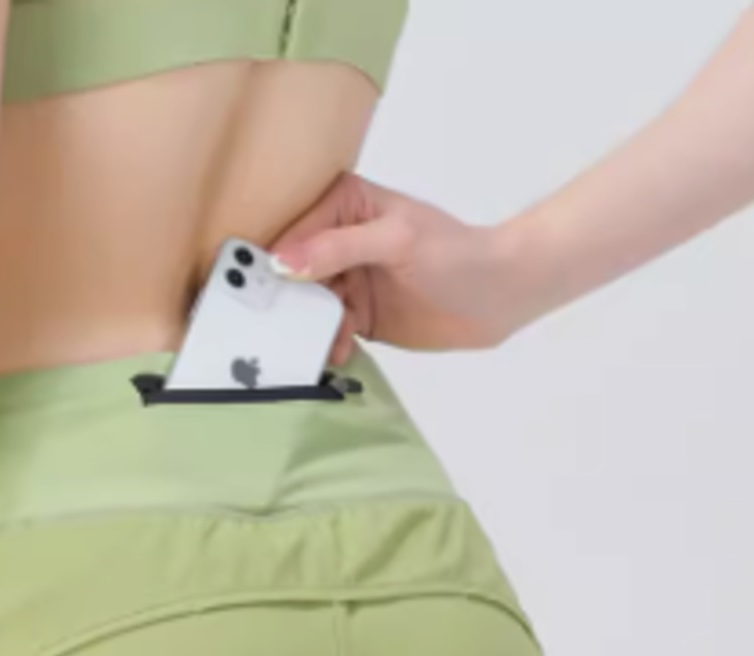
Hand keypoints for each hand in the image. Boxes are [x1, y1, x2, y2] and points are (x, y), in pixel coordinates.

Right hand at [268, 171, 545, 359]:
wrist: (500, 296)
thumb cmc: (458, 254)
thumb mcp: (396, 241)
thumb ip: (339, 248)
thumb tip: (284, 262)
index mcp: (345, 205)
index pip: (294, 231)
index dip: (272, 259)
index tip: (254, 289)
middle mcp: (339, 240)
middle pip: (293, 272)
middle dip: (286, 299)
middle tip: (274, 326)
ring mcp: (348, 280)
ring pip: (308, 305)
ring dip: (309, 327)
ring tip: (317, 344)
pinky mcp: (358, 315)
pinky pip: (328, 330)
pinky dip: (329, 343)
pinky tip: (339, 352)